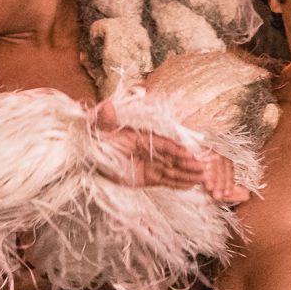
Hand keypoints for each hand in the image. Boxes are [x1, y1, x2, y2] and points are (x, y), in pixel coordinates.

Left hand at [94, 98, 249, 202]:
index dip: (176, 150)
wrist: (86, 158)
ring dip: (187, 174)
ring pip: (172, 170)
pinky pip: (166, 180)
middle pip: (172, 158)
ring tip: (203, 179)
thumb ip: (104, 119)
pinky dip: (178, 182)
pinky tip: (192, 185)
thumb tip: (107, 105)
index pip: (164, 144)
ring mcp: (150, 164)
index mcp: (143, 136)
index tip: (189, 155)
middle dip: (188, 164)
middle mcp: (150, 149)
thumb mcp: (97, 129)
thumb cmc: (92, 139)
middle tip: (204, 170)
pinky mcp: (148, 177)